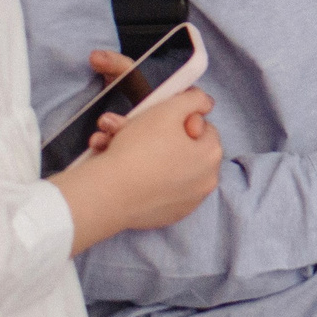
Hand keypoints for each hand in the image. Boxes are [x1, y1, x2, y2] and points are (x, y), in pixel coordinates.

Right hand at [49, 86, 221, 256]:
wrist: (105, 194)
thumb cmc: (138, 148)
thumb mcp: (169, 109)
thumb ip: (194, 100)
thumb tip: (205, 104)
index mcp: (212, 156)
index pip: (202, 128)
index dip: (179, 119)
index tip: (157, 121)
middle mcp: (205, 181)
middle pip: (180, 147)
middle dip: (152, 134)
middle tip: (125, 127)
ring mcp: (185, 202)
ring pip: (162, 166)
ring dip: (137, 151)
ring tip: (108, 142)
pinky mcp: (164, 217)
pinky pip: (154, 188)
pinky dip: (137, 176)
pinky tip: (115, 165)